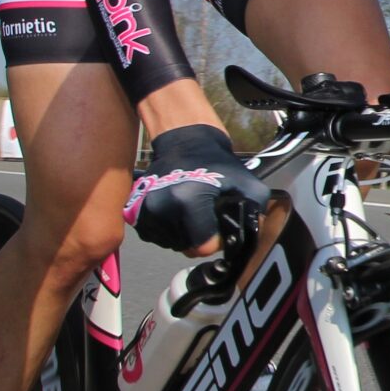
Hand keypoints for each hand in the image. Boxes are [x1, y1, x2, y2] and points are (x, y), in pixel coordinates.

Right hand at [125, 124, 269, 254]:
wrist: (184, 143)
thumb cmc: (215, 163)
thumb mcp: (246, 182)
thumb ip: (255, 211)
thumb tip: (252, 236)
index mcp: (187, 200)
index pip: (202, 247)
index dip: (215, 240)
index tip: (217, 222)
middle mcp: (161, 207)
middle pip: (186, 248)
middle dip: (200, 238)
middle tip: (205, 216)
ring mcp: (144, 210)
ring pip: (170, 244)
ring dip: (184, 235)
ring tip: (192, 212)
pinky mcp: (134, 212)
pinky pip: (155, 237)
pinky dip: (168, 230)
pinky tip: (177, 213)